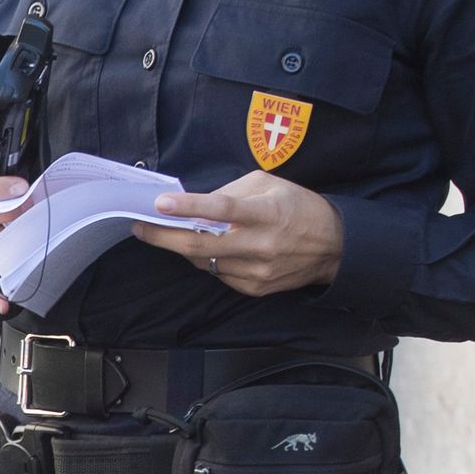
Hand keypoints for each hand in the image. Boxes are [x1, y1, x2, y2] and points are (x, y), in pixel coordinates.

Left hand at [142, 168, 344, 296]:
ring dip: (184, 247)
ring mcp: (258, 271)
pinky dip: (208, 260)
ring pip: (204, 261)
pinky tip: (210, 248)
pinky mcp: (255, 288)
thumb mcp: (270, 185)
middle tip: (141, 227)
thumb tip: (194, 203)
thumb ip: (231, 192)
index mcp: (267, 213)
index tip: (160, 204)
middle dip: (164, 237)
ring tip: (172, 232)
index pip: (223, 209)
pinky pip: (218, 273)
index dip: (189, 207)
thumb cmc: (298, 207)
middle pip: (201, 246)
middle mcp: (261, 245)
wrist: (334, 247)